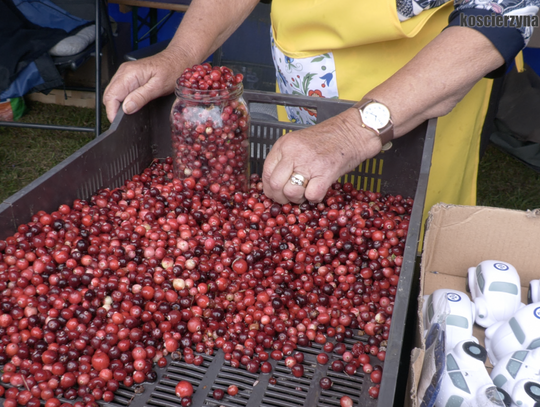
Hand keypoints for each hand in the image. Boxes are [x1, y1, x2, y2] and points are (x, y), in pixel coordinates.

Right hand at [103, 50, 184, 122]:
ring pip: (113, 93)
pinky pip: (120, 90)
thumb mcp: (158, 87)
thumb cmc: (171, 70)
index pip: (111, 96)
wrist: (177, 59)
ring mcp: (125, 74)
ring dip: (118, 105)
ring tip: (128, 114)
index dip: (112, 112)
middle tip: (123, 122)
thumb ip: (141, 97)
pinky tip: (131, 105)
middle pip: (109, 95)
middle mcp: (124, 72)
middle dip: (113, 110)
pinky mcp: (129, 76)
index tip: (117, 123)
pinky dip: (122, 100)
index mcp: (129, 74)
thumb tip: (126, 108)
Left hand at [262, 108, 381, 203]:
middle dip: (280, 198)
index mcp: (284, 145)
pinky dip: (314, 199)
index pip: (266, 173)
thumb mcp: (298, 144)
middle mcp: (293, 153)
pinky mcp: (325, 172)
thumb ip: (286, 160)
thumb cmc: (328, 139)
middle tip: (290, 198)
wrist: (352, 131)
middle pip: (275, 185)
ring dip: (298, 199)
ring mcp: (309, 162)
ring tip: (306, 192)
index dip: (269, 188)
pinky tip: (319, 190)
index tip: (276, 193)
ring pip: (291, 192)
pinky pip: (312, 196)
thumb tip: (276, 185)